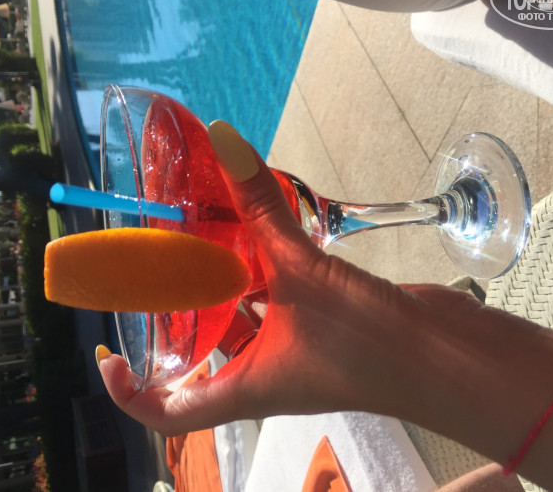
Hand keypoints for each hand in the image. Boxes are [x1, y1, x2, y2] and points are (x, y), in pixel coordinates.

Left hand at [97, 120, 480, 435]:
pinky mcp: (321, 322)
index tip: (108, 352)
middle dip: (177, 312)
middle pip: (201, 353)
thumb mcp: (305, 273)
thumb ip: (264, 208)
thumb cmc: (369, 342)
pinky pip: (276, 297)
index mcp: (246, 386)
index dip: (130, 390)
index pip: (168, 411)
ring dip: (222, 280)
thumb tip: (223, 141)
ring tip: (199, 234)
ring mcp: (294, 348)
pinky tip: (257, 228)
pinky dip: (262, 267)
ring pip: (241, 317)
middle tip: (156, 265)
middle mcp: (264, 372)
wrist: (445, 357)